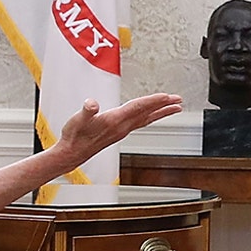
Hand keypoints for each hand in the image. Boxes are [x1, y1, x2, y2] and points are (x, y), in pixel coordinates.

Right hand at [54, 93, 183, 166]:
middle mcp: (122, 127)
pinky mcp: (120, 132)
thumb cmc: (74, 136)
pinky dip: (150, 117)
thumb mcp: (77, 120)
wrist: (72, 153)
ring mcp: (122, 130)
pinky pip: (140, 122)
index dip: (153, 101)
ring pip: (147, 119)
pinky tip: (153, 115)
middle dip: (163, 106)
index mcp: (115, 121)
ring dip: (161, 112)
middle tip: (178, 100)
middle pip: (147, 114)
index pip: (138, 108)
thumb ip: (86, 111)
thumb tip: (92, 104)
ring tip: (174, 108)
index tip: (166, 96)